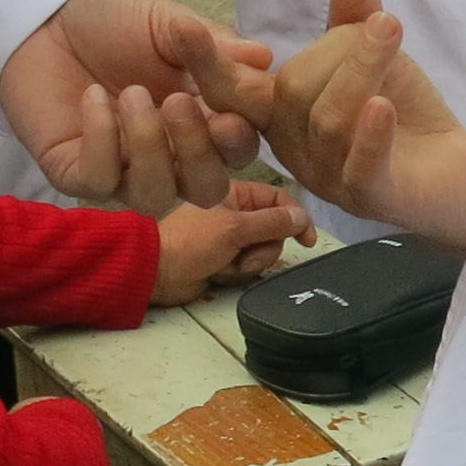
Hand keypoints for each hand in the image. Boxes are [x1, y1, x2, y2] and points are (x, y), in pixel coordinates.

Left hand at [0, 0, 264, 210]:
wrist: (44, 16)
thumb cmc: (114, 22)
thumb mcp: (170, 24)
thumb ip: (214, 45)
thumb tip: (265, 59)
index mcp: (202, 120)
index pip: (239, 149)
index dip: (240, 139)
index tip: (229, 112)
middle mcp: (170, 155)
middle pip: (206, 189)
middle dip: (199, 154)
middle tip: (177, 104)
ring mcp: (123, 170)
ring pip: (156, 196)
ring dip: (149, 147)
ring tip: (131, 94)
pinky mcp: (78, 173)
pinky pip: (100, 181)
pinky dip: (102, 140)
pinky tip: (93, 98)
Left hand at [151, 181, 311, 304]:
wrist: (158, 272)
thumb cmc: (192, 241)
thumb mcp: (235, 228)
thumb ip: (272, 222)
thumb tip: (303, 216)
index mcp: (236, 193)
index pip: (278, 199)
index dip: (296, 218)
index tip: (307, 240)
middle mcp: (236, 212)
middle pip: (274, 229)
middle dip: (264, 247)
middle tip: (246, 255)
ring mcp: (231, 237)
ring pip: (263, 250)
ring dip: (250, 261)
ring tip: (228, 264)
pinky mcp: (226, 259)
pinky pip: (248, 264)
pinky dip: (238, 271)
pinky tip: (220, 271)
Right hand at [181, 0, 465, 250]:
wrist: (458, 181)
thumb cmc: (405, 117)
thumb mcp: (376, 61)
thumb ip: (352, 23)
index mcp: (284, 118)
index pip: (234, 91)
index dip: (207, 63)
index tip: (181, 25)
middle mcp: (297, 152)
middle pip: (290, 94)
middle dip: (335, 50)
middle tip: (381, 20)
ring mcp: (331, 179)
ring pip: (328, 120)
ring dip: (360, 68)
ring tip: (391, 30)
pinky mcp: (373, 197)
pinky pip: (360, 166)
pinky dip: (369, 133)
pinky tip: (382, 104)